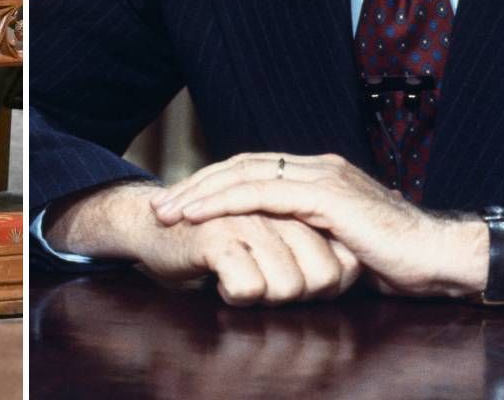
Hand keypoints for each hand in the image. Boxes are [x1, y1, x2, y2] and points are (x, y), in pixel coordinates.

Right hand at [43, 181, 359, 305]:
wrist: (154, 229)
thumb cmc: (218, 242)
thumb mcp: (275, 241)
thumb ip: (310, 246)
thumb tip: (349, 271)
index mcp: (299, 205)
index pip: (343, 264)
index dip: (327, 288)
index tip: (298, 288)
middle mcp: (280, 209)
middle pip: (322, 278)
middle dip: (298, 297)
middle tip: (263, 286)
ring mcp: (250, 220)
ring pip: (289, 286)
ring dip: (264, 298)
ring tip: (239, 282)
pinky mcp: (217, 236)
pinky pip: (248, 286)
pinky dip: (236, 296)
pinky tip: (219, 283)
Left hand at [150, 152, 503, 299]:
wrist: (440, 258)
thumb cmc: (396, 259)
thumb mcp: (339, 243)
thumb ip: (308, 234)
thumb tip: (276, 249)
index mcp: (320, 173)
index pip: (253, 169)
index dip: (214, 183)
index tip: (181, 203)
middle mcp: (318, 167)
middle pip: (241, 166)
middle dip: (196, 184)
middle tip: (160, 204)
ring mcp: (323, 177)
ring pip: (245, 175)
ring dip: (201, 193)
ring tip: (169, 211)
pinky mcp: (327, 196)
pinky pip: (263, 195)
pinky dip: (226, 203)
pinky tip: (201, 216)